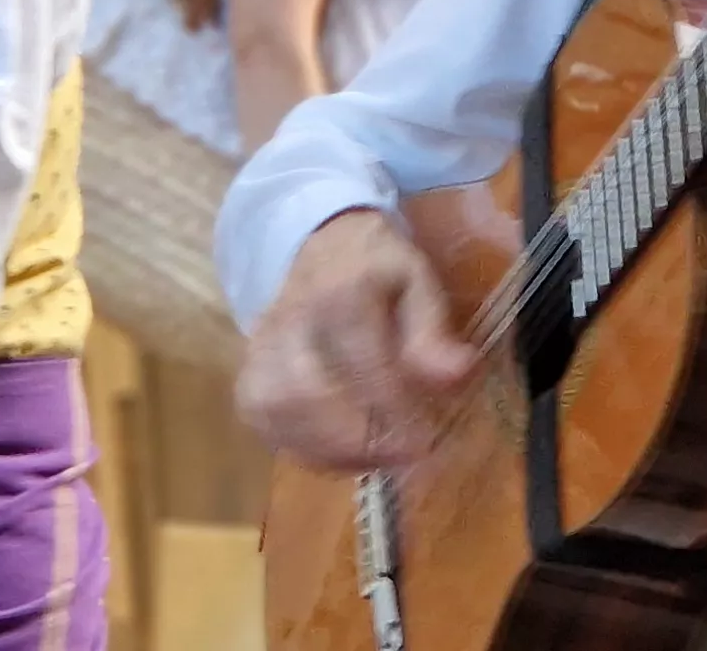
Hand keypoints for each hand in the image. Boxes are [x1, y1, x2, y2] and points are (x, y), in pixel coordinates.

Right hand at [235, 211, 477, 470]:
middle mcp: (292, 318)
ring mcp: (262, 348)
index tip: (426, 441)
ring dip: (329, 449)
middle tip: (401, 457)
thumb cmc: (379, 270)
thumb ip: (433, 331)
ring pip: (278, 410)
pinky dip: (301, 449)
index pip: (362, 359)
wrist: (321, 247)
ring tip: (375, 459)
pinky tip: (340, 455)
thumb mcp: (419, 283)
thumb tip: (456, 375)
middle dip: (358, 437)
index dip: (394, 408)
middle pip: (309, 391)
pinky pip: (264, 421)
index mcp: (341, 290)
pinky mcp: (250, 374)